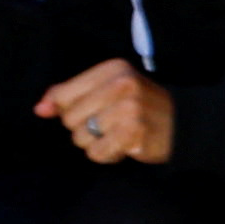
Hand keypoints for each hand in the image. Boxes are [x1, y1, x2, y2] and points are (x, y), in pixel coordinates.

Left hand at [36, 58, 173, 164]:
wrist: (183, 122)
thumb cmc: (138, 105)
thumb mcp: (106, 89)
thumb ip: (69, 95)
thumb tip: (40, 109)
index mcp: (113, 69)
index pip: (64, 96)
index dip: (73, 109)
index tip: (97, 108)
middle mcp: (121, 85)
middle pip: (69, 119)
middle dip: (86, 127)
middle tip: (113, 122)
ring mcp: (129, 109)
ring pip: (80, 138)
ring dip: (96, 143)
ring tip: (120, 133)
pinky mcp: (133, 133)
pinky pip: (96, 153)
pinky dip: (108, 154)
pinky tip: (125, 145)